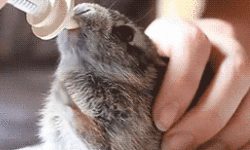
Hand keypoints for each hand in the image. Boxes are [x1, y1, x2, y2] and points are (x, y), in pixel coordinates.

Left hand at [145, 17, 249, 148]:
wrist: (206, 43)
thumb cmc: (164, 57)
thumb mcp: (149, 58)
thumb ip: (149, 79)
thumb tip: (148, 121)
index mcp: (186, 30)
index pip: (191, 45)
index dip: (179, 84)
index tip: (160, 121)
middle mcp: (223, 42)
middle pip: (234, 73)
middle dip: (205, 119)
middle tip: (175, 146)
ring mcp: (246, 61)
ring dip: (228, 134)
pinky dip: (242, 139)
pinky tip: (218, 148)